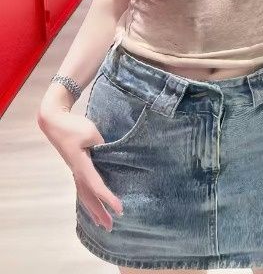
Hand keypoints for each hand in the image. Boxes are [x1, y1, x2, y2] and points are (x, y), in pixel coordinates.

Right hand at [37, 106, 123, 230]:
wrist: (55, 123)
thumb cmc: (73, 127)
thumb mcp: (91, 133)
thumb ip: (102, 146)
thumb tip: (111, 157)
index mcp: (81, 165)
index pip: (97, 186)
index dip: (108, 199)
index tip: (119, 210)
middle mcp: (77, 172)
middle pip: (89, 197)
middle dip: (100, 213)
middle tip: (110, 228)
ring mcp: (75, 171)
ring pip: (84, 195)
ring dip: (93, 210)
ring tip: (102, 223)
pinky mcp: (75, 168)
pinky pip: (82, 188)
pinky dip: (88, 200)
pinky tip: (92, 204)